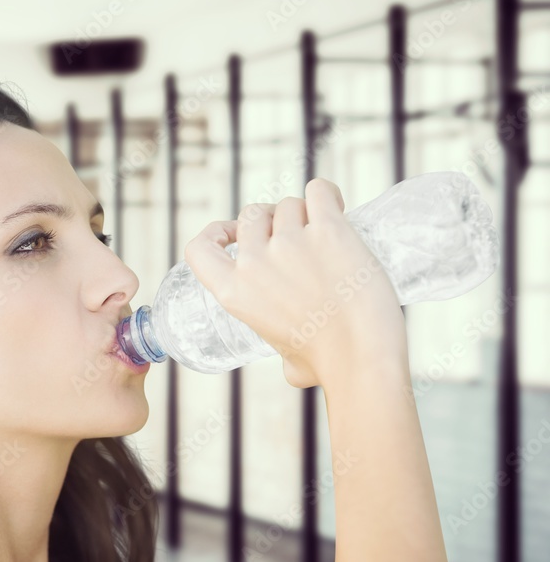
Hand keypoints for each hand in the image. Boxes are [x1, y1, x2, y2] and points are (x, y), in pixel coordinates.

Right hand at [183, 178, 407, 388]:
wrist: (362, 357)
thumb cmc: (327, 364)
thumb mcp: (283, 356)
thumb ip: (281, 352)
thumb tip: (293, 370)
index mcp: (234, 293)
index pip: (199, 248)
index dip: (216, 232)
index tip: (232, 232)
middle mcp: (255, 262)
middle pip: (252, 215)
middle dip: (271, 220)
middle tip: (295, 234)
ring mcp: (290, 243)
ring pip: (288, 204)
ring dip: (304, 212)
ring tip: (324, 233)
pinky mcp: (328, 230)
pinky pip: (318, 191)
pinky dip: (325, 194)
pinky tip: (335, 205)